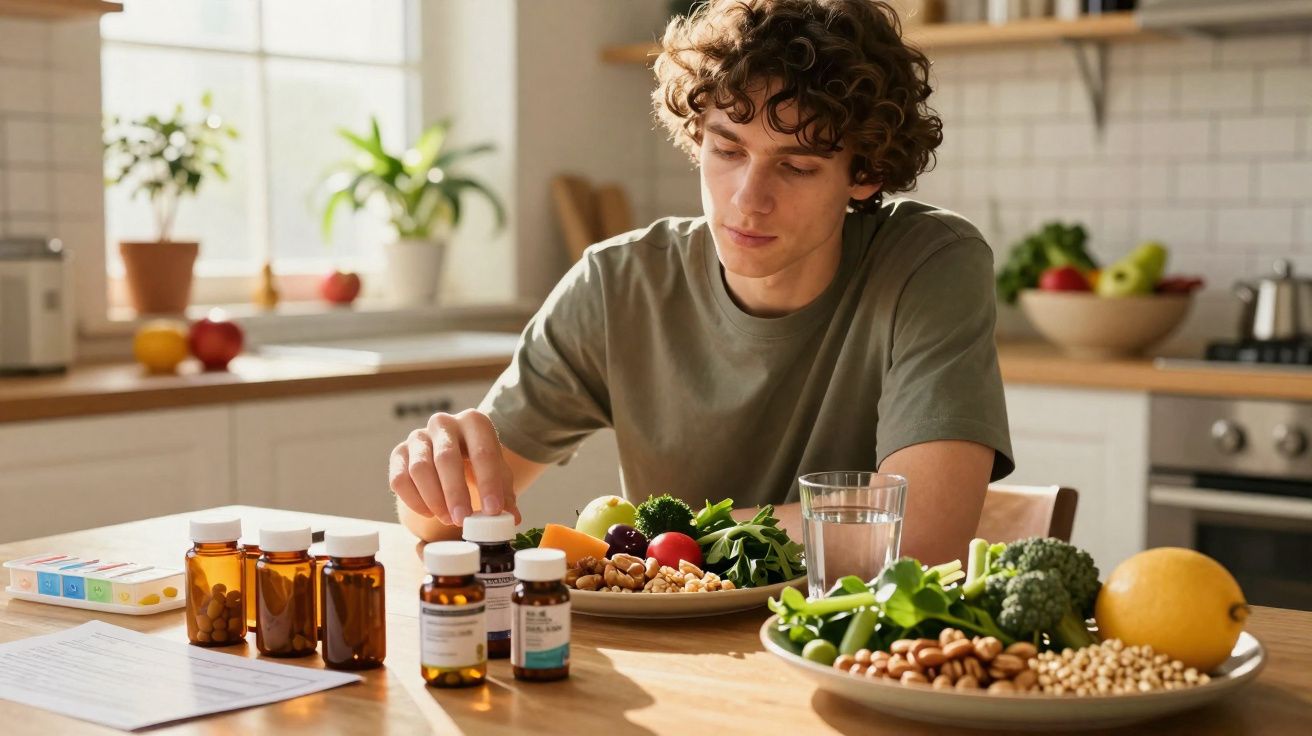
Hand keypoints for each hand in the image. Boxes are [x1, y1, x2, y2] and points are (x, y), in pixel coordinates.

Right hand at [388, 409, 519, 525]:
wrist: (451, 458)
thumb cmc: (478, 465)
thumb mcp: (498, 475)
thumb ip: (506, 496)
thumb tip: (511, 518)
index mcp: (474, 422)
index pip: (483, 451)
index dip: (489, 483)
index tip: (493, 510)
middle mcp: (443, 423)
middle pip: (446, 457)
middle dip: (455, 492)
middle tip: (463, 519)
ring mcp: (418, 436)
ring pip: (419, 468)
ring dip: (434, 498)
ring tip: (448, 519)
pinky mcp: (399, 452)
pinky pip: (399, 479)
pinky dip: (414, 500)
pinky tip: (429, 513)